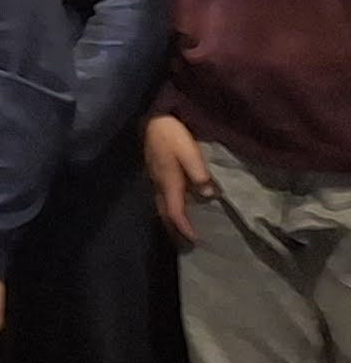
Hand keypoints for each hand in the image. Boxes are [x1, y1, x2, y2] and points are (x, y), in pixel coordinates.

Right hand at [147, 115, 215, 247]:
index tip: (195, 240)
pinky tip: (175, 208)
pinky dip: (168, 208)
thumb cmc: (173, 136)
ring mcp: (155, 178)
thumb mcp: (190, 153)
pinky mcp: (156, 172)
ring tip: (179, 230)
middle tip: (185, 243)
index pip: (175, 212)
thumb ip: (199, 174)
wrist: (155, 119)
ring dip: (169, 220)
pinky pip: (161, 197)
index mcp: (169, 182)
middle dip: (174, 229)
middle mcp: (159, 184)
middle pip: (164, 213)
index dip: (184, 227)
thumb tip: (208, 194)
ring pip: (161, 206)